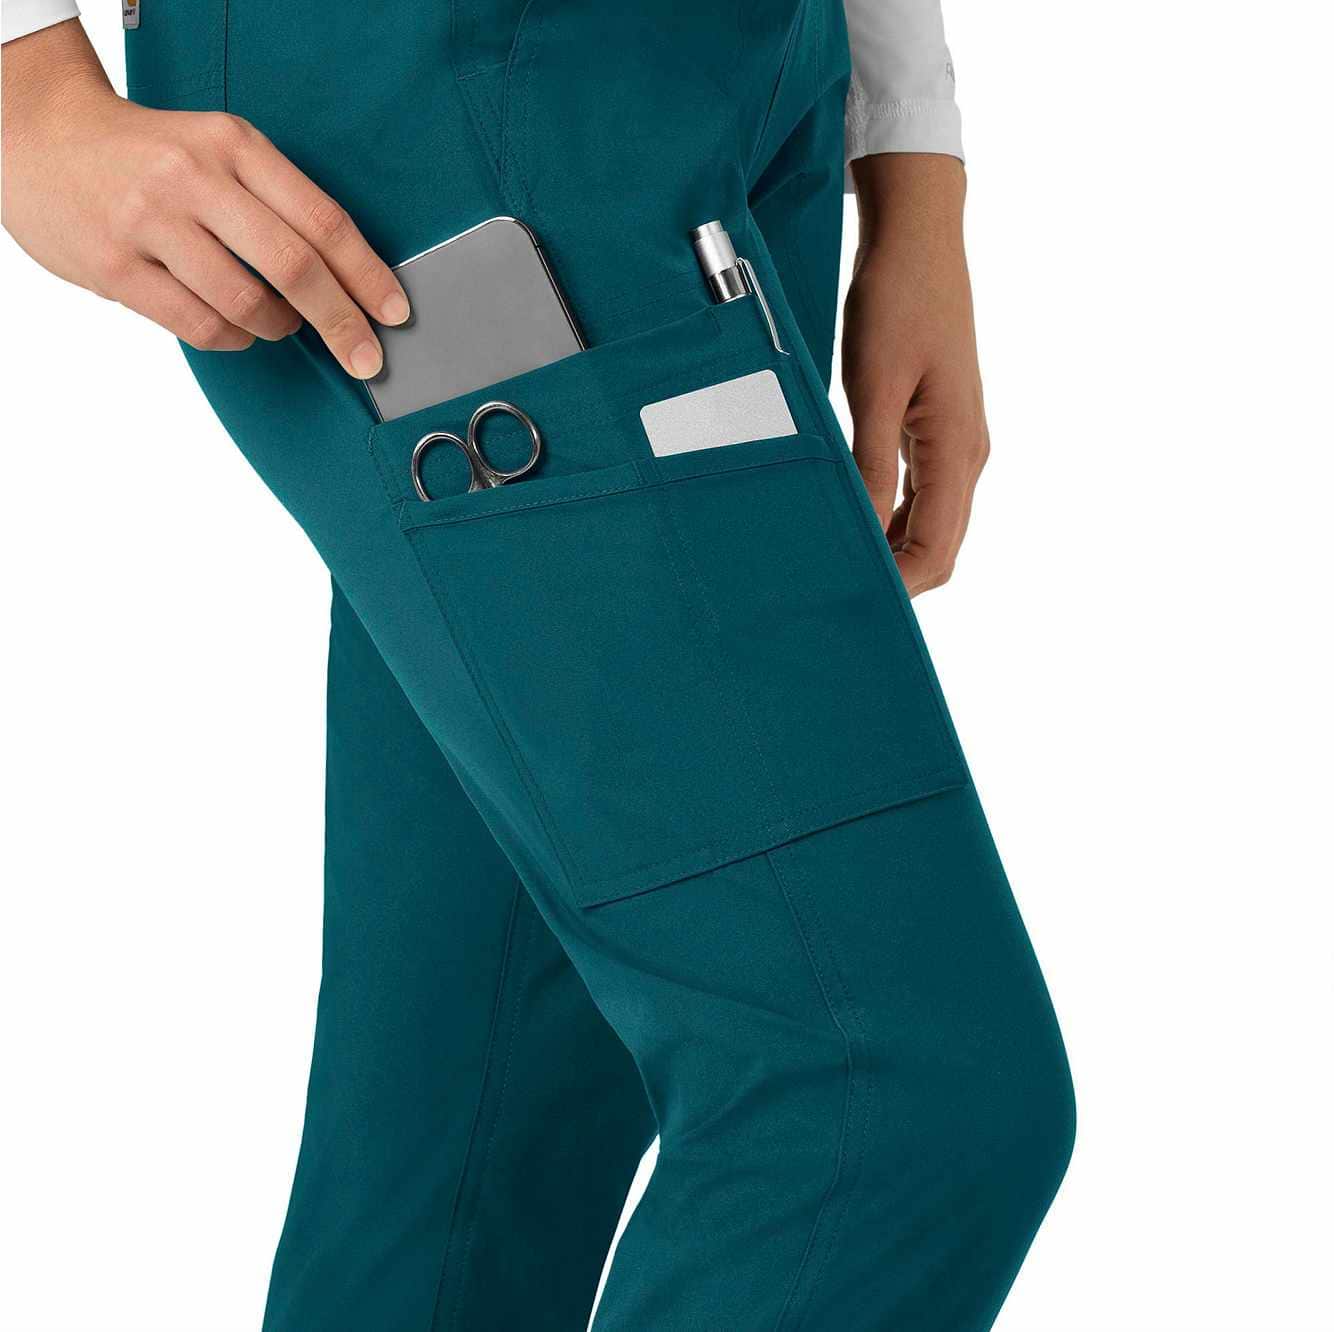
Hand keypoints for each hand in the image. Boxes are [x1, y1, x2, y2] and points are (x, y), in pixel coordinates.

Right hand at [2, 20, 407, 376]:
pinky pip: (200, 326)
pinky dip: (232, 338)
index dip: (367, 274)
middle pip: (294, 266)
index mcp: (233, 144)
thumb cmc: (149, 157)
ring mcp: (151, 222)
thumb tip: (349, 280)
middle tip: (366, 357)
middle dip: (342, 322)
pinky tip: (234, 326)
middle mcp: (194, 177)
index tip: (395, 312)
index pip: (321, 218)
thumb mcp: (216, 151)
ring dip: (278, 328)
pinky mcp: (118, 267)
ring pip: (247, 304)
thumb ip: (276, 202)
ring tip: (279, 322)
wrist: (42, 140)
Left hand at [844, 153, 989, 595]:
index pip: (938, 548)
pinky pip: (919, 495)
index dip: (899, 585)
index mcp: (957, 449)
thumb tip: (864, 530)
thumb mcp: (872, 385)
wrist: (918, 241)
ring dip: (890, 551)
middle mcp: (965, 455)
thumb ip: (870, 462)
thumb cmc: (897, 302)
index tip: (854, 602)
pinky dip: (889, 519)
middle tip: (833, 591)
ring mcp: (955, 444)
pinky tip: (851, 519)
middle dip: (895, 577)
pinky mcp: (936, 430)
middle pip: (938, 546)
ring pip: (929, 524)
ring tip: (834, 561)